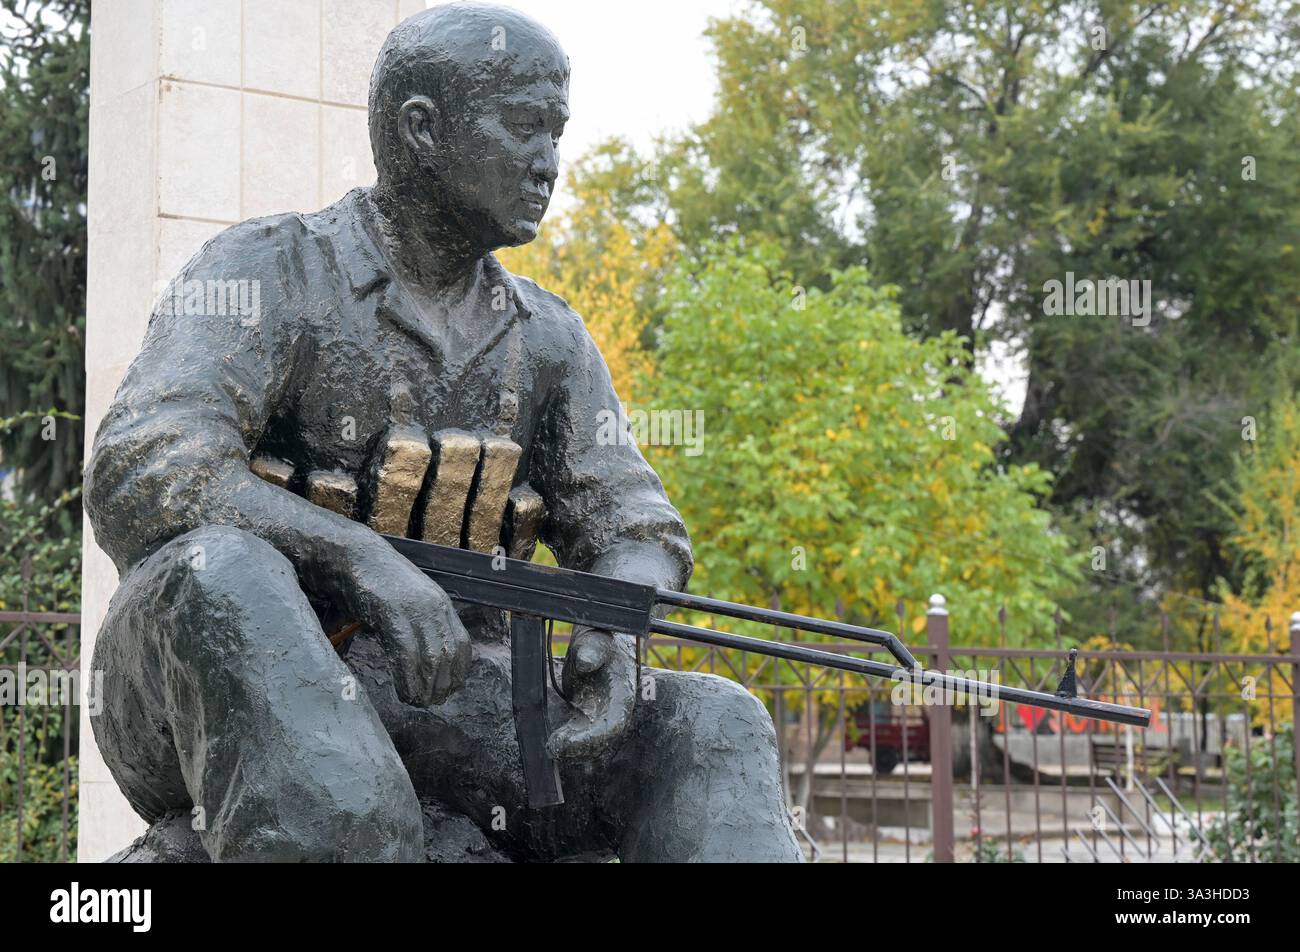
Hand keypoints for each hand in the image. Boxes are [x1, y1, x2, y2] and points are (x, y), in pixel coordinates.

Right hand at [332, 532, 471, 706]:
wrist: (351, 555)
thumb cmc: (374, 583)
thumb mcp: (406, 602)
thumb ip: (420, 624)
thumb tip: (427, 658)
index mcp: (439, 603)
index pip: (462, 645)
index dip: (459, 672)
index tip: (450, 689)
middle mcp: (432, 606)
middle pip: (448, 656)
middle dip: (442, 685)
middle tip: (430, 703)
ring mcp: (413, 608)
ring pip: (430, 658)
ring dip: (425, 687)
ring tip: (416, 702)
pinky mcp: (391, 612)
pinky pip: (406, 654)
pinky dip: (407, 679)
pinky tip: (403, 692)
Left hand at [547, 626, 637, 760]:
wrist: (599, 638)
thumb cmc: (602, 637)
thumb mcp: (598, 638)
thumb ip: (593, 649)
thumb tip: (585, 661)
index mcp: (622, 694)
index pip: (612, 725)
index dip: (590, 739)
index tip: (565, 740)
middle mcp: (614, 709)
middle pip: (601, 741)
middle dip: (578, 749)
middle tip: (552, 747)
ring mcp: (601, 715)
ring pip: (591, 742)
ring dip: (572, 749)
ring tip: (550, 746)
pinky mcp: (588, 716)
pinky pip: (580, 735)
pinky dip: (567, 741)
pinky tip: (551, 739)